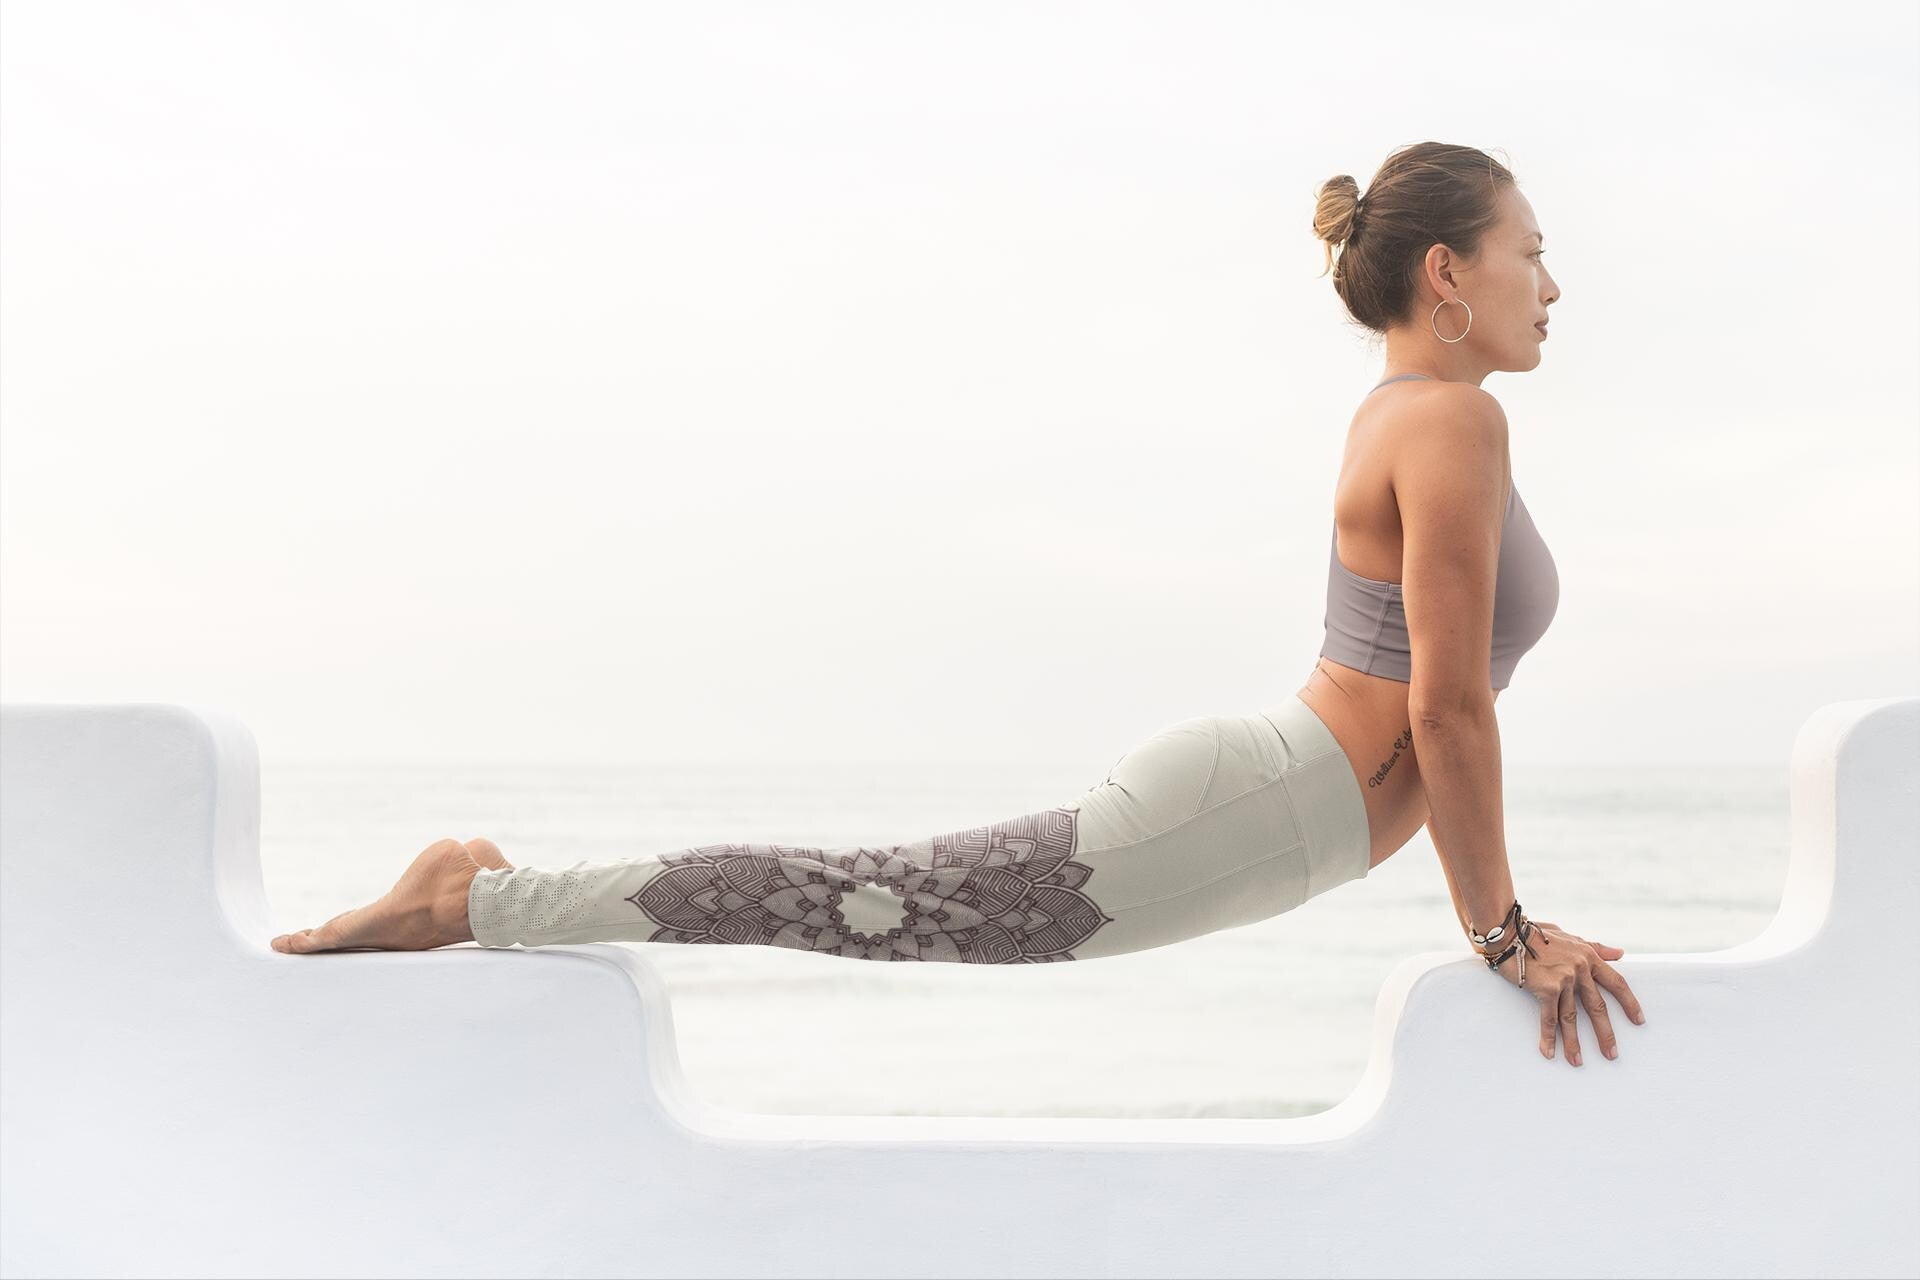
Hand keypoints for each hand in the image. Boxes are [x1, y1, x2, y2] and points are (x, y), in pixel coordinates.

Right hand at [1484, 919, 1645, 1065]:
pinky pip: (1549, 1018)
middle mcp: (1579, 968)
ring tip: (1577, 1061)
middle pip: (1597, 1006)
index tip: (1638, 1020)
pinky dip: (1549, 1037)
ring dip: (1574, 1042)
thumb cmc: (1535, 933)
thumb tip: (1620, 954)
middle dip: (1605, 1033)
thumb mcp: (1570, 937)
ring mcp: (1564, 978)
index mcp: (1588, 956)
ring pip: (1571, 1017)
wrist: (1508, 932)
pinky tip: (1549, 1052)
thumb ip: (1595, 947)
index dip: (1629, 1003)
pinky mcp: (1546, 988)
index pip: (1616, 982)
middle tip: (1612, 1054)